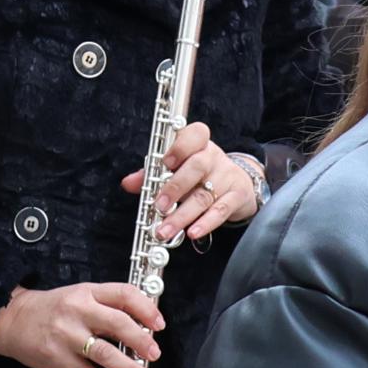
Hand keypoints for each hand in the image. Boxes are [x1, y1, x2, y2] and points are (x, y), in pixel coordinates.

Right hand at [0, 279, 164, 367]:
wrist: (12, 319)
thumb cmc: (51, 309)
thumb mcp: (79, 296)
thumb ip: (107, 306)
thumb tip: (141, 326)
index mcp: (88, 292)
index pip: (123, 294)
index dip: (146, 309)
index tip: (159, 324)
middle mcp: (79, 311)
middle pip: (117, 324)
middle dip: (141, 341)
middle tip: (155, 354)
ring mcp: (67, 335)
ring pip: (104, 353)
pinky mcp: (57, 357)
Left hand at [129, 119, 259, 245]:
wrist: (238, 184)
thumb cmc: (200, 174)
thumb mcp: (177, 168)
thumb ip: (152, 174)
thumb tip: (128, 183)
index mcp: (197, 144)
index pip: (194, 135)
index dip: (180, 147)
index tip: (165, 163)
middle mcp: (213, 158)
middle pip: (197, 167)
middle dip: (175, 188)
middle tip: (159, 206)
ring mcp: (227, 177)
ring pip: (204, 195)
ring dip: (182, 216)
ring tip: (164, 230)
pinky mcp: (237, 197)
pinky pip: (221, 211)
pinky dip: (205, 223)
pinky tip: (192, 233)